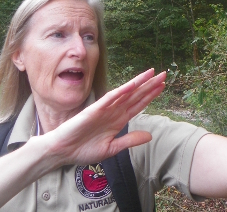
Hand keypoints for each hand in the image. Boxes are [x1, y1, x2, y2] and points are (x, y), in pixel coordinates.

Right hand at [40, 68, 165, 166]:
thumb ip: (130, 140)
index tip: (162, 86)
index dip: (151, 95)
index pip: (138, 104)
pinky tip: (132, 85)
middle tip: (164, 74)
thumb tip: (149, 136)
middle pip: (136, 95)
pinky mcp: (94, 110)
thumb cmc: (83, 150)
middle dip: (150, 85)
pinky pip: (110, 98)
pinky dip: (121, 91)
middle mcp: (114, 111)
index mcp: (118, 120)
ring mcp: (105, 109)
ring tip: (152, 73)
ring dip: (139, 83)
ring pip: (126, 93)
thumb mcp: (112, 148)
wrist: (62, 152)